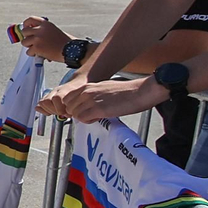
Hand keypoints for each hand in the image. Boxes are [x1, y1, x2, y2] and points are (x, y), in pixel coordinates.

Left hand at [18, 16, 69, 62]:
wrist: (72, 50)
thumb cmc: (65, 42)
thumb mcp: (55, 31)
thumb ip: (44, 31)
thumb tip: (32, 35)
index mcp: (45, 24)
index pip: (30, 20)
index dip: (26, 25)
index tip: (26, 29)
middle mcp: (40, 29)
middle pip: (24, 32)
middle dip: (27, 38)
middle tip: (32, 43)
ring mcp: (38, 38)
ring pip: (24, 42)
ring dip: (29, 47)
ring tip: (37, 50)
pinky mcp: (37, 48)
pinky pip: (28, 52)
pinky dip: (33, 54)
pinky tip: (40, 55)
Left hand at [37, 75, 164, 121]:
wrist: (139, 91)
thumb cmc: (125, 92)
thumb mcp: (103, 89)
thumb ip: (91, 96)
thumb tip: (85, 106)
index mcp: (87, 86)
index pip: (67, 99)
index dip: (72, 107)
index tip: (78, 112)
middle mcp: (86, 92)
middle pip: (68, 107)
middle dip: (75, 114)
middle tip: (88, 116)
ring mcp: (91, 100)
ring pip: (74, 114)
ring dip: (83, 118)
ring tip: (96, 116)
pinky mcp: (98, 109)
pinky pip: (83, 119)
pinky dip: (89, 121)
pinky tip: (99, 118)